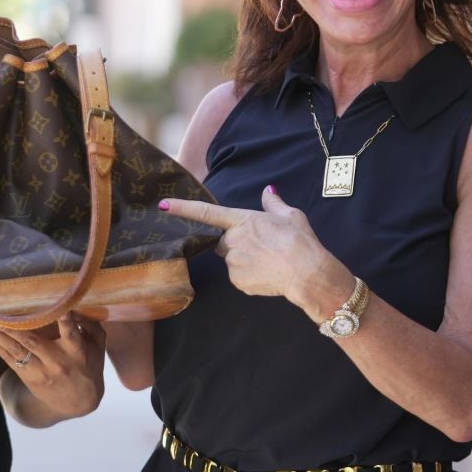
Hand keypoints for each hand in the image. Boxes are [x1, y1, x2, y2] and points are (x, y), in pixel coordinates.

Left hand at [0, 314, 106, 421]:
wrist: (77, 402)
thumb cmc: (89, 366)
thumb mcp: (97, 348)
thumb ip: (91, 326)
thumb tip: (78, 304)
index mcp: (76, 351)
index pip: (71, 334)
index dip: (66, 322)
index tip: (61, 309)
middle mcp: (56, 361)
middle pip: (32, 342)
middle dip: (11, 328)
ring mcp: (40, 371)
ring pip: (15, 352)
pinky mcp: (28, 377)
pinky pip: (9, 360)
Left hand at [159, 186, 351, 315]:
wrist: (307, 273)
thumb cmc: (300, 241)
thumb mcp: (290, 216)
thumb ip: (273, 203)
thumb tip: (268, 190)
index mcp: (242, 220)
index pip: (206, 212)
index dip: (183, 209)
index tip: (164, 205)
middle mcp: (232, 241)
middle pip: (223, 242)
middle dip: (236, 243)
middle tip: (261, 246)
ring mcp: (233, 262)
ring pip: (231, 260)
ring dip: (244, 260)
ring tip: (269, 261)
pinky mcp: (237, 281)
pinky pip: (238, 276)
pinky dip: (249, 275)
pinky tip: (267, 274)